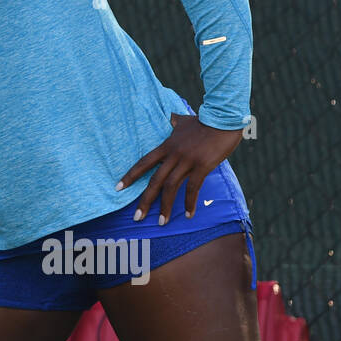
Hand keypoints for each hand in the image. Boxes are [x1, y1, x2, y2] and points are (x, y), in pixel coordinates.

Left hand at [115, 112, 242, 224]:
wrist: (222, 118)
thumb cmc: (203, 121)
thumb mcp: (183, 121)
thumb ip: (174, 123)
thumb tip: (171, 118)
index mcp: (166, 146)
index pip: (143, 163)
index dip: (130, 176)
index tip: (118, 188)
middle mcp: (173, 155)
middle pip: (154, 180)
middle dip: (145, 201)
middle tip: (136, 217)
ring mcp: (187, 160)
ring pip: (171, 187)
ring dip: (165, 206)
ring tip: (161, 222)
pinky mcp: (202, 165)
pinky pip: (193, 187)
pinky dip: (189, 202)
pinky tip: (188, 214)